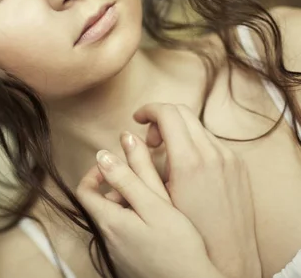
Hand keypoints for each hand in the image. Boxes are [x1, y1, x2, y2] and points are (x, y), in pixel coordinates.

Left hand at [76, 135, 223, 277]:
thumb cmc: (179, 248)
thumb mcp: (156, 204)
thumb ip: (129, 177)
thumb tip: (104, 154)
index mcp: (109, 222)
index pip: (84, 190)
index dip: (95, 173)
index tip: (114, 166)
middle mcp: (107, 239)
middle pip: (100, 204)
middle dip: (119, 188)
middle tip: (146, 185)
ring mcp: (116, 253)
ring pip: (113, 219)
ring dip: (128, 206)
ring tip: (157, 205)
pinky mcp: (127, 261)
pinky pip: (122, 235)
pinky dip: (134, 223)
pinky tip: (158, 226)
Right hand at [133, 103, 261, 277]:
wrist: (229, 256)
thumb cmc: (188, 232)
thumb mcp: (157, 197)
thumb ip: (141, 163)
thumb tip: (128, 137)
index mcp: (189, 161)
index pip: (167, 113)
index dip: (148, 110)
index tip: (137, 119)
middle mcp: (213, 153)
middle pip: (182, 111)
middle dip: (161, 117)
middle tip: (150, 139)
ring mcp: (229, 158)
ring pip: (197, 125)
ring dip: (178, 130)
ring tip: (167, 154)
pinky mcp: (238, 165)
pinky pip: (212, 141)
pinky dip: (194, 142)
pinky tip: (186, 165)